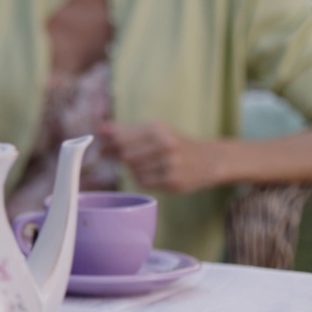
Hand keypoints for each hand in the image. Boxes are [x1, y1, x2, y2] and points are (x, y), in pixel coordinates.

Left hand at [99, 121, 223, 193]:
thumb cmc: (175, 144)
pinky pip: (144, 183)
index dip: (109, 146)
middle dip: (124, 159)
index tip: (104, 150)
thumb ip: (126, 130)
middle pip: (125, 156)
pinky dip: (145, 180)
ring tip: (149, 165)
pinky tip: (156, 174)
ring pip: (133, 171)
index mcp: (158, 128)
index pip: (121, 139)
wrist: (210, 160)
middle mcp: (166, 144)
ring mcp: (171, 164)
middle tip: (131, 159)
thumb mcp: (154, 131)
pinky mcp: (174, 182)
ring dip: (135, 170)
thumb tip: (100, 128)